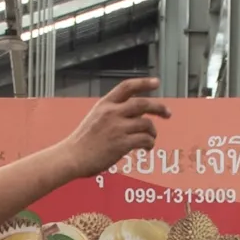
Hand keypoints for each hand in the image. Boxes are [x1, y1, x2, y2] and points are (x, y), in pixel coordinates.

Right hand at [53, 76, 170, 178]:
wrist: (71, 157)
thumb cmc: (83, 141)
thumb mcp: (95, 118)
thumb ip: (114, 113)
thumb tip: (138, 115)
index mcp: (104, 104)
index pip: (127, 87)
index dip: (143, 83)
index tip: (156, 82)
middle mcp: (111, 113)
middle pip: (143, 104)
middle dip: (159, 108)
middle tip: (168, 113)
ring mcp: (117, 128)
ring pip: (146, 124)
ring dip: (153, 131)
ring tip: (151, 138)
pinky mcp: (121, 144)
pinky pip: (144, 140)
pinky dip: (149, 143)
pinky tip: (147, 147)